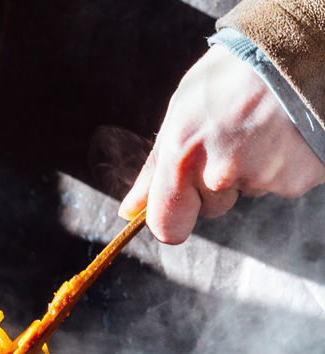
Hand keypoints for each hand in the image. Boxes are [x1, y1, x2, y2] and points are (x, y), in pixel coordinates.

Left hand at [120, 44, 324, 243]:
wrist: (295, 50)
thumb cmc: (230, 76)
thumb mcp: (181, 112)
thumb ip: (155, 169)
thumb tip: (130, 211)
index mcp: (183, 155)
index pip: (167, 225)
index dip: (171, 219)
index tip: (177, 209)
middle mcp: (220, 172)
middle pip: (211, 207)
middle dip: (216, 183)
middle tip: (231, 138)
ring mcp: (263, 176)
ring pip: (247, 191)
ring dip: (250, 169)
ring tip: (260, 127)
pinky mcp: (300, 177)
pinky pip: (281, 183)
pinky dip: (282, 164)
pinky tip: (284, 132)